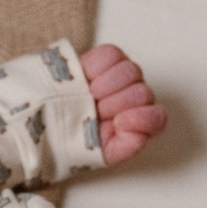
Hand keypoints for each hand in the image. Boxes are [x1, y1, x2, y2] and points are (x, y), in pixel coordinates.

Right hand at [80, 44, 166, 166]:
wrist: (49, 122)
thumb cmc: (77, 139)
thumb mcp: (102, 153)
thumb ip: (127, 146)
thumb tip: (139, 133)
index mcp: (140, 122)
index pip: (156, 117)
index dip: (138, 119)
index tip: (116, 124)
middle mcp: (136, 97)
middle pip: (142, 93)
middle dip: (114, 105)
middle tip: (94, 112)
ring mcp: (123, 76)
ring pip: (130, 71)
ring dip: (105, 87)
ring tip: (88, 97)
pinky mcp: (106, 58)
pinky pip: (111, 55)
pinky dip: (95, 67)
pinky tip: (85, 80)